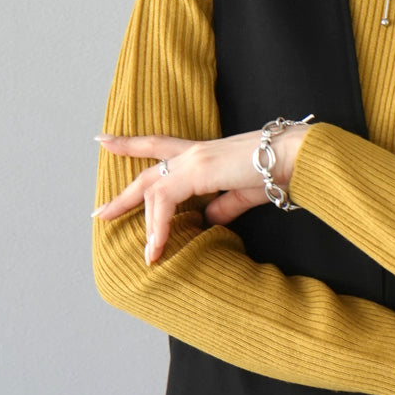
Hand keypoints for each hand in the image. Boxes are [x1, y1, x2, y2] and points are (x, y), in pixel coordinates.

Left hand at [94, 124, 311, 264]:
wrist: (296, 157)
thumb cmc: (279, 170)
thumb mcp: (245, 192)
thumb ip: (225, 205)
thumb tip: (210, 219)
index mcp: (203, 154)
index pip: (158, 146)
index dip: (130, 145)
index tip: (103, 141)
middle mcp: (193, 152)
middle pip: (146, 170)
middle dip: (122, 194)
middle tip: (98, 213)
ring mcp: (194, 159)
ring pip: (154, 191)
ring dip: (148, 225)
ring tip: (146, 253)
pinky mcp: (198, 170)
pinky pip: (166, 200)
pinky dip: (161, 225)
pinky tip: (158, 246)